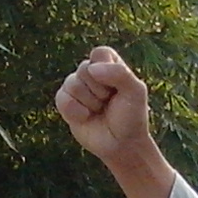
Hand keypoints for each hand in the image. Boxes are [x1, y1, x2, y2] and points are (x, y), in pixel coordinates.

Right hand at [55, 46, 178, 197]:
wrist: (121, 145)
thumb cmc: (131, 116)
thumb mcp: (135, 92)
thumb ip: (119, 73)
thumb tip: (92, 68)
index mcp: (109, 64)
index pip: (99, 53)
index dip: (107, 70)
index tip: (117, 88)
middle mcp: (91, 73)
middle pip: (84, 68)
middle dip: (99, 90)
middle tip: (108, 102)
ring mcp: (77, 88)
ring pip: (72, 83)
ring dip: (89, 102)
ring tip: (98, 110)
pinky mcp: (66, 103)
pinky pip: (62, 99)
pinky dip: (76, 111)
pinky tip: (86, 117)